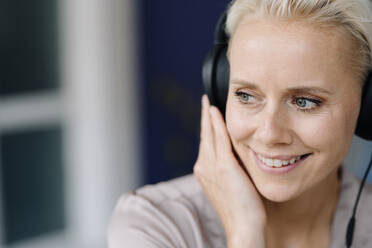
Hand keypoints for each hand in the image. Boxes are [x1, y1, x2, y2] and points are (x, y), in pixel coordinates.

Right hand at [193, 95, 266, 247]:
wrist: (244, 227)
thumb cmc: (242, 209)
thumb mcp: (231, 186)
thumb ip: (229, 170)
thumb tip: (234, 158)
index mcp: (204, 172)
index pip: (205, 144)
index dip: (206, 128)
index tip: (208, 115)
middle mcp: (203, 167)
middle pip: (203, 136)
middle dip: (204, 118)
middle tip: (204, 102)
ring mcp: (211, 167)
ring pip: (208, 135)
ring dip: (208, 116)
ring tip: (207, 102)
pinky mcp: (224, 167)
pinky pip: (219, 139)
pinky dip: (216, 124)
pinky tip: (215, 111)